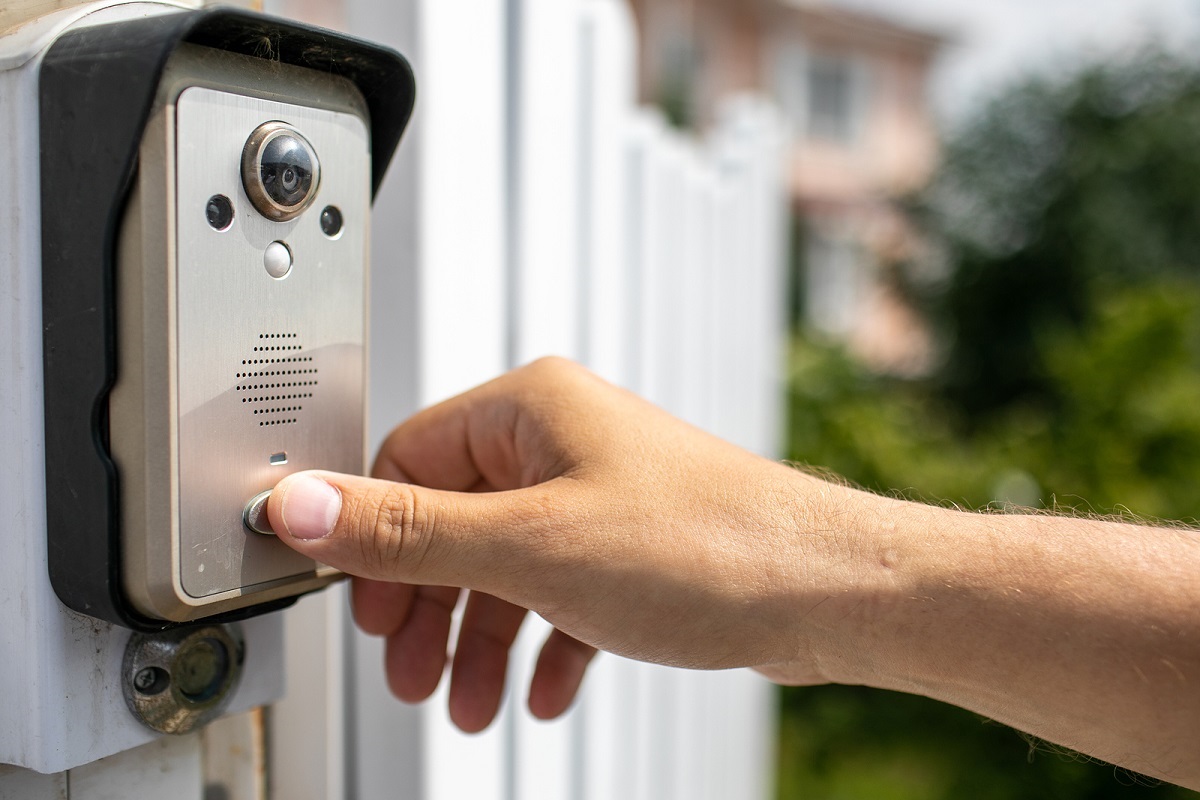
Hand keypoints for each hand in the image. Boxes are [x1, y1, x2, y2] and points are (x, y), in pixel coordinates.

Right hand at [266, 357, 849, 731]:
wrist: (828, 591)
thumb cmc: (707, 546)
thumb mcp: (529, 548)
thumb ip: (407, 534)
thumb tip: (299, 506)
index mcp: (529, 411)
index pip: (407, 461)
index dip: (373, 538)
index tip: (357, 605)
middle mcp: (563, 443)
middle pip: (453, 522)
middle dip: (428, 607)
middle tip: (408, 672)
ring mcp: (601, 495)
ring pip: (507, 568)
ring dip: (482, 641)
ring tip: (470, 705)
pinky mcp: (633, 546)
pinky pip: (562, 594)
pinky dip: (545, 645)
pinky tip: (545, 693)